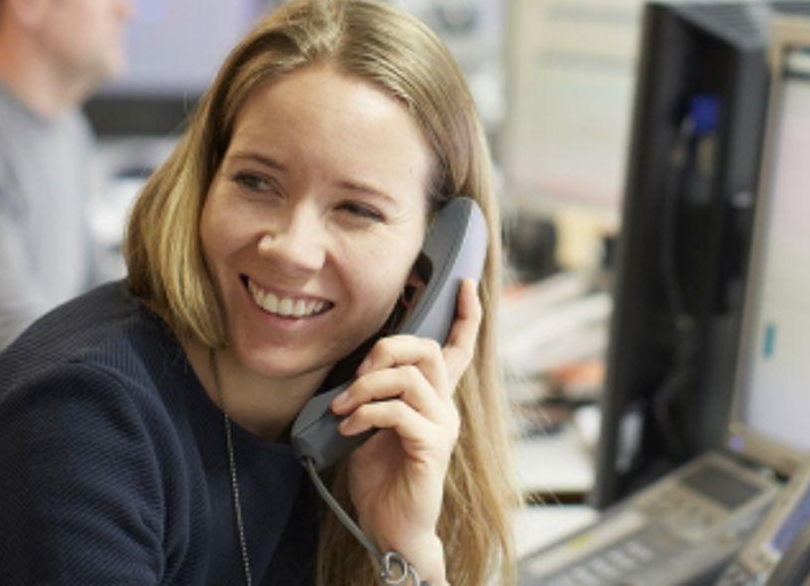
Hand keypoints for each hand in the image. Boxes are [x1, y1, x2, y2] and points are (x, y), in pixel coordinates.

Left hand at [330, 279, 481, 584]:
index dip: (465, 316)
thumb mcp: (372, 423)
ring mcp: (443, 425)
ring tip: (343, 408)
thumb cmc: (380, 476)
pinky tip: (349, 429)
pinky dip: (366, 414)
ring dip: (366, 388)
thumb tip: (356, 370)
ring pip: (409, 378)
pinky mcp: (433, 446)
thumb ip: (375, 394)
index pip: (459, 349)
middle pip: (427, 350)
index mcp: (434, 398)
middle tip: (356, 375)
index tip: (464, 284)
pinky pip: (398, 411)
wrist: (389, 526)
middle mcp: (446, 406)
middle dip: (386, 348)